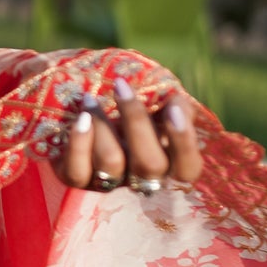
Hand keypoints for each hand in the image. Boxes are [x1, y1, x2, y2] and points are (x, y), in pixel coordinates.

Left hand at [55, 76, 202, 196]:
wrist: (79, 100)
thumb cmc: (129, 100)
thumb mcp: (158, 99)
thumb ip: (176, 104)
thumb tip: (177, 105)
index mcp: (168, 160)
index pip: (188, 169)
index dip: (184, 143)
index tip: (172, 108)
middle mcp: (141, 177)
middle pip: (149, 165)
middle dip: (137, 121)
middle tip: (121, 85)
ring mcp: (109, 181)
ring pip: (111, 163)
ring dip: (102, 124)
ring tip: (90, 98)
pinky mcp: (78, 179)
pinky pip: (78, 173)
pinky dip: (79, 143)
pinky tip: (80, 118)